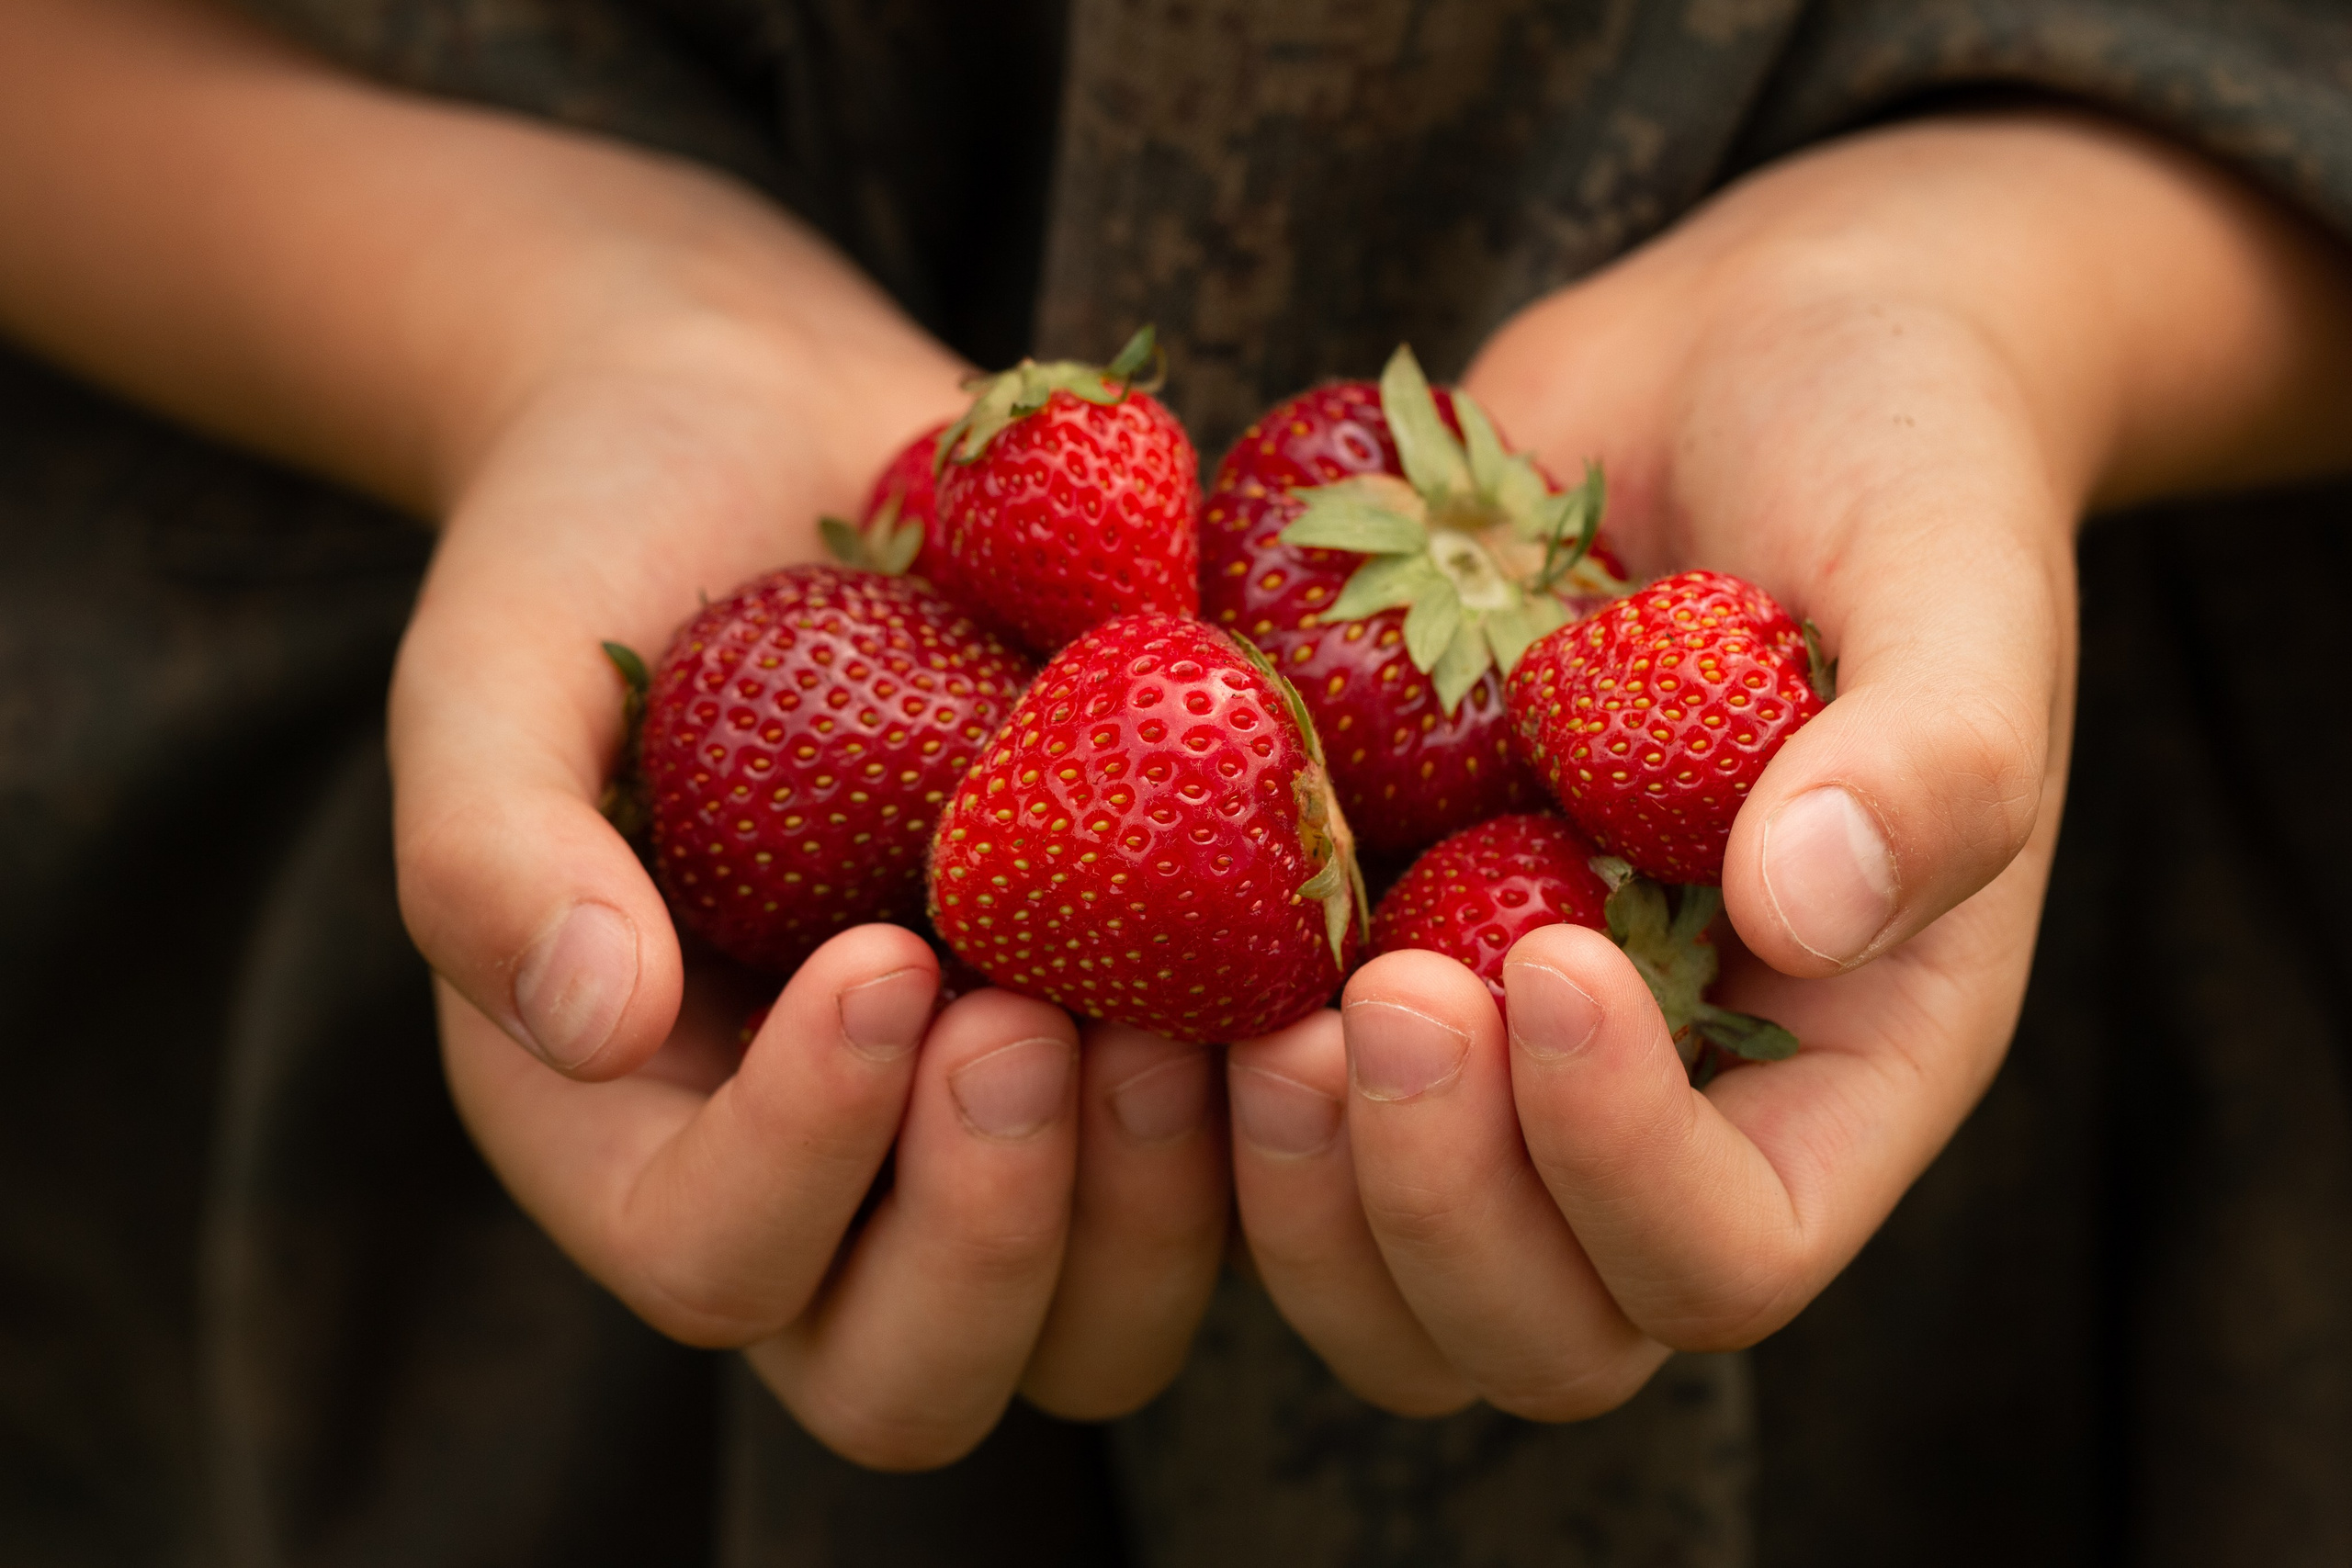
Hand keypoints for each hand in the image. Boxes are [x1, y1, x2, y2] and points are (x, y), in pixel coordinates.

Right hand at [0, 0, 1234, 1461]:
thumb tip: (589, 1025)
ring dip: (1157, 1206)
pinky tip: (1310, 980)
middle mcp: (827, 1171)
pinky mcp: (1138, 1048)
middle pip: (911, 1374)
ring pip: (1097, 1327)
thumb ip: (489, 845)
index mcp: (639, 1121)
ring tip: (1191, 1013)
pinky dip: (1283, 1121)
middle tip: (1032, 1023)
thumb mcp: (499, 661)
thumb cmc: (611, 545)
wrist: (784, 442)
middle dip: (989, 1232)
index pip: (712, 1258)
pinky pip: (1240, 1183)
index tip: (884, 960)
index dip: (803, 1158)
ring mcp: (997, 1128)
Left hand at [1225, 108, 2351, 1414]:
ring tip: (1253, 1004)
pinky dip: (1182, 1079)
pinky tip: (1131, 931)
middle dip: (1429, 1205)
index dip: (1619, 1171)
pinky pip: (1247, 1114)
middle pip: (1531, 1327)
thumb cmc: (1881, 447)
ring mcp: (1489, 1044)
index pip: (1725, 1257)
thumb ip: (1931, 749)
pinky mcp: (1356, 956)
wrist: (1723, 360)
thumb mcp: (1953, 565)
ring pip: (1365, 1271)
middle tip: (1372, 995)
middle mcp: (1655, 1094)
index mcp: (1833, 1058)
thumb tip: (1806, 912)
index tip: (1549, 962)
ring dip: (1287, 1188)